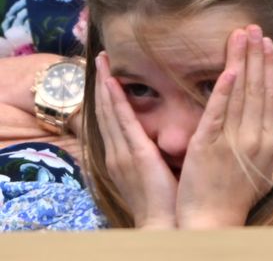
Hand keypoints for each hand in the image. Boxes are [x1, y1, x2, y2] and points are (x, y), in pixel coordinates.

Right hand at [95, 52, 176, 228]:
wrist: (162, 224)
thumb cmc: (162, 199)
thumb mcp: (149, 171)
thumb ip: (147, 151)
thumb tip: (153, 134)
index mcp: (120, 154)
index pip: (110, 118)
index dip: (106, 95)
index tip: (105, 74)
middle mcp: (116, 150)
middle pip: (105, 110)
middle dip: (102, 83)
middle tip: (100, 58)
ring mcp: (122, 151)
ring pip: (110, 111)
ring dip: (105, 84)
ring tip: (102, 60)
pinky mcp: (135, 153)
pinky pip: (124, 121)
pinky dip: (115, 101)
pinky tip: (111, 83)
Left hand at [176, 26, 272, 228]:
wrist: (214, 221)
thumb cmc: (241, 195)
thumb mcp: (270, 174)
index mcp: (267, 141)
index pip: (269, 96)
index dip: (269, 68)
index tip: (267, 44)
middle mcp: (253, 137)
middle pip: (256, 88)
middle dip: (256, 56)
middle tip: (254, 28)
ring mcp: (230, 140)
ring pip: (239, 94)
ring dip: (241, 62)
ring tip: (242, 36)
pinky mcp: (206, 145)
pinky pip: (217, 113)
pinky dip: (223, 91)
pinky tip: (228, 70)